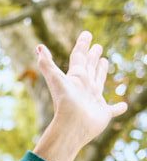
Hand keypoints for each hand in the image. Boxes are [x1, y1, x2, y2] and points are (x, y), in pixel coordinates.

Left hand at [33, 32, 128, 160]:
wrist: (71, 126)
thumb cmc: (66, 103)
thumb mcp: (56, 80)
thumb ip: (47, 64)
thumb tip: (37, 47)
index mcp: (76, 78)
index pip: (79, 58)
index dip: (82, 45)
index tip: (86, 34)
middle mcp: (84, 87)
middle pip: (89, 68)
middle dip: (92, 57)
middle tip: (97, 47)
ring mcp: (93, 100)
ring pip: (99, 82)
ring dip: (101, 72)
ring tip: (104, 62)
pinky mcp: (103, 113)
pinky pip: (113, 109)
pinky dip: (118, 108)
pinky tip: (122, 106)